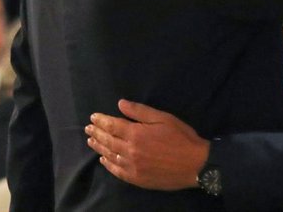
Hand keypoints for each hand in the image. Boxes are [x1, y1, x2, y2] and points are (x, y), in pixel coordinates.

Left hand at [85, 99, 209, 190]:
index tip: (93, 117)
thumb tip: (121, 104)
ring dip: (99, 147)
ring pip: (110, 156)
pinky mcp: (136, 178)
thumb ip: (140, 112)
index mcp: (136, 134)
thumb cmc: (181, 137)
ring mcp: (132, 166)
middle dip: (97, 133)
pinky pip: (117, 171)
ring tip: (91, 141)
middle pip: (108, 141)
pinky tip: (103, 160)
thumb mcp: (163, 118)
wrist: (194, 163)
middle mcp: (130, 151)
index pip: (112, 125)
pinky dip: (108, 165)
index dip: (101, 121)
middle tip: (88, 128)